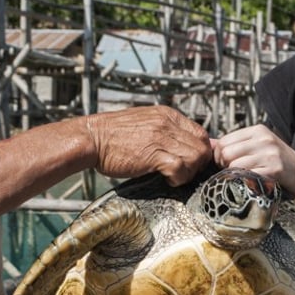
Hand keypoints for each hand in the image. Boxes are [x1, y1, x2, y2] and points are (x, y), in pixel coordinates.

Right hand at [83, 106, 210, 185]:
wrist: (91, 138)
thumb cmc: (113, 136)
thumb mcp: (145, 124)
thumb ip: (167, 132)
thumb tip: (185, 147)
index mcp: (168, 115)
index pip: (201, 133)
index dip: (201, 151)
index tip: (193, 163)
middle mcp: (168, 124)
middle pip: (202, 146)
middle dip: (198, 164)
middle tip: (185, 173)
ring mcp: (161, 138)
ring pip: (196, 157)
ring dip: (189, 172)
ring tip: (175, 176)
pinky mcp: (153, 154)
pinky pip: (180, 168)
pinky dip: (178, 178)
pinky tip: (167, 180)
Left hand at [212, 124, 294, 196]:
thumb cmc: (274, 159)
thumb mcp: (257, 145)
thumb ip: (234, 143)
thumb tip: (208, 143)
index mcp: (258, 130)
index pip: (225, 140)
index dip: (219, 154)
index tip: (224, 162)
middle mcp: (264, 139)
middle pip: (226, 152)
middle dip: (223, 164)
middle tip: (230, 170)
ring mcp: (269, 154)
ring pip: (234, 165)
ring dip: (233, 174)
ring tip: (240, 175)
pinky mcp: (273, 170)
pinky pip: (246, 176)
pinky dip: (243, 181)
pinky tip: (249, 181)